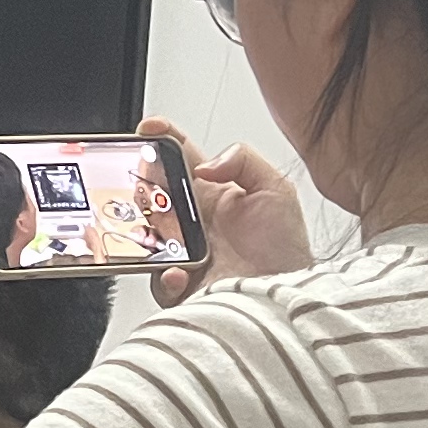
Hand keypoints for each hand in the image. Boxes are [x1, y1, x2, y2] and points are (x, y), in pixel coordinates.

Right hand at [139, 117, 311, 304]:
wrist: (286, 299)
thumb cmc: (285, 251)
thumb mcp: (276, 189)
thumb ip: (243, 160)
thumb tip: (204, 165)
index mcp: (212, 194)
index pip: (180, 158)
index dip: (163, 139)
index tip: (151, 128)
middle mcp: (191, 222)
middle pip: (152, 194)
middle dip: (141, 184)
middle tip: (144, 182)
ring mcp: (180, 252)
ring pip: (145, 234)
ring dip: (146, 231)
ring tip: (161, 230)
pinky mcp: (177, 284)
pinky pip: (156, 278)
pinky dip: (165, 276)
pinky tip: (180, 272)